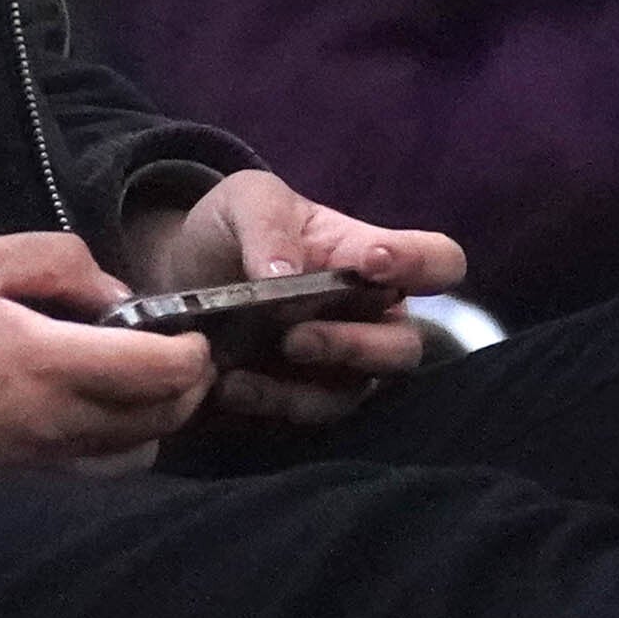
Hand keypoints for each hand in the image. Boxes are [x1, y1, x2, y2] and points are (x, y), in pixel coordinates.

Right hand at [0, 231, 217, 471]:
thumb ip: (57, 260)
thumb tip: (111, 292)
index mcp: (50, 363)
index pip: (163, 371)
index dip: (193, 348)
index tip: (184, 323)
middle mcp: (58, 420)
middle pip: (166, 417)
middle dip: (189, 382)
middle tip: (177, 345)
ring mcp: (41, 455)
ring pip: (140, 449)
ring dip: (159, 414)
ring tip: (140, 373)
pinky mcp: (22, 471)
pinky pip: (100, 464)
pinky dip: (123, 438)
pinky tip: (98, 402)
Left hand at [123, 169, 466, 427]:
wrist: (179, 275)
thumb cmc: (231, 230)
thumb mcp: (245, 201)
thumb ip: (269, 223)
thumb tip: (282, 273)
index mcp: (370, 258)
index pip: (438, 262)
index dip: (422, 265)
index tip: (374, 262)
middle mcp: (369, 317)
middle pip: (405, 348)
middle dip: (356, 346)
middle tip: (295, 337)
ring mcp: (340, 365)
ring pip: (357, 391)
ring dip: (307, 388)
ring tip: (243, 373)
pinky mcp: (301, 399)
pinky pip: (306, 416)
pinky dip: (269, 405)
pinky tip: (229, 386)